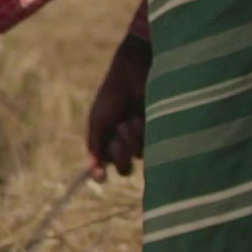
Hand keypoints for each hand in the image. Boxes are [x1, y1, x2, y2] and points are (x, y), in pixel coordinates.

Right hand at [86, 39, 150, 175]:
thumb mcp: (98, 121)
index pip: (104, 166)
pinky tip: (139, 118)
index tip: (101, 175)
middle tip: (117, 140)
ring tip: (128, 121)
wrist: (132, 75)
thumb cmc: (112, 96)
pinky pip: (152, 147)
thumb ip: (96, 146)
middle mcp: (125, 144)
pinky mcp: (158, 133)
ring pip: (137, 158)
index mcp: (107, 141)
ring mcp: (142, 139)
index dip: (101, 174)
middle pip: (123, 168)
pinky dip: (142, 135)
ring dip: (130, 141)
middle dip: (119, 156)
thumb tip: (93, 171)